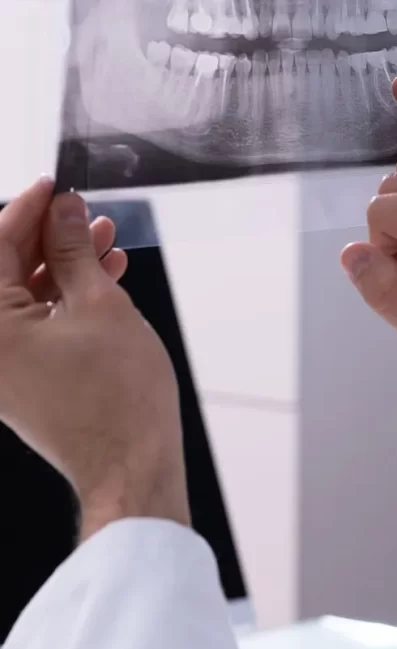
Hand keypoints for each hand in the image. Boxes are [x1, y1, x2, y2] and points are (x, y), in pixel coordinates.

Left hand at [0, 178, 188, 540]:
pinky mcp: (23, 377)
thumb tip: (63, 209)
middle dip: (48, 235)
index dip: (25, 209)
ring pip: (23, 293)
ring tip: (104, 239)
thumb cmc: (118, 395)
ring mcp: (3, 365)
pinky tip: (104, 276)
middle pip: (5, 269)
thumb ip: (75, 251)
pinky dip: (64, 296)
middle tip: (84, 210)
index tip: (52, 185)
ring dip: (62, 263)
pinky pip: (34, 321)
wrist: (131, 463)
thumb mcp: (101, 304)